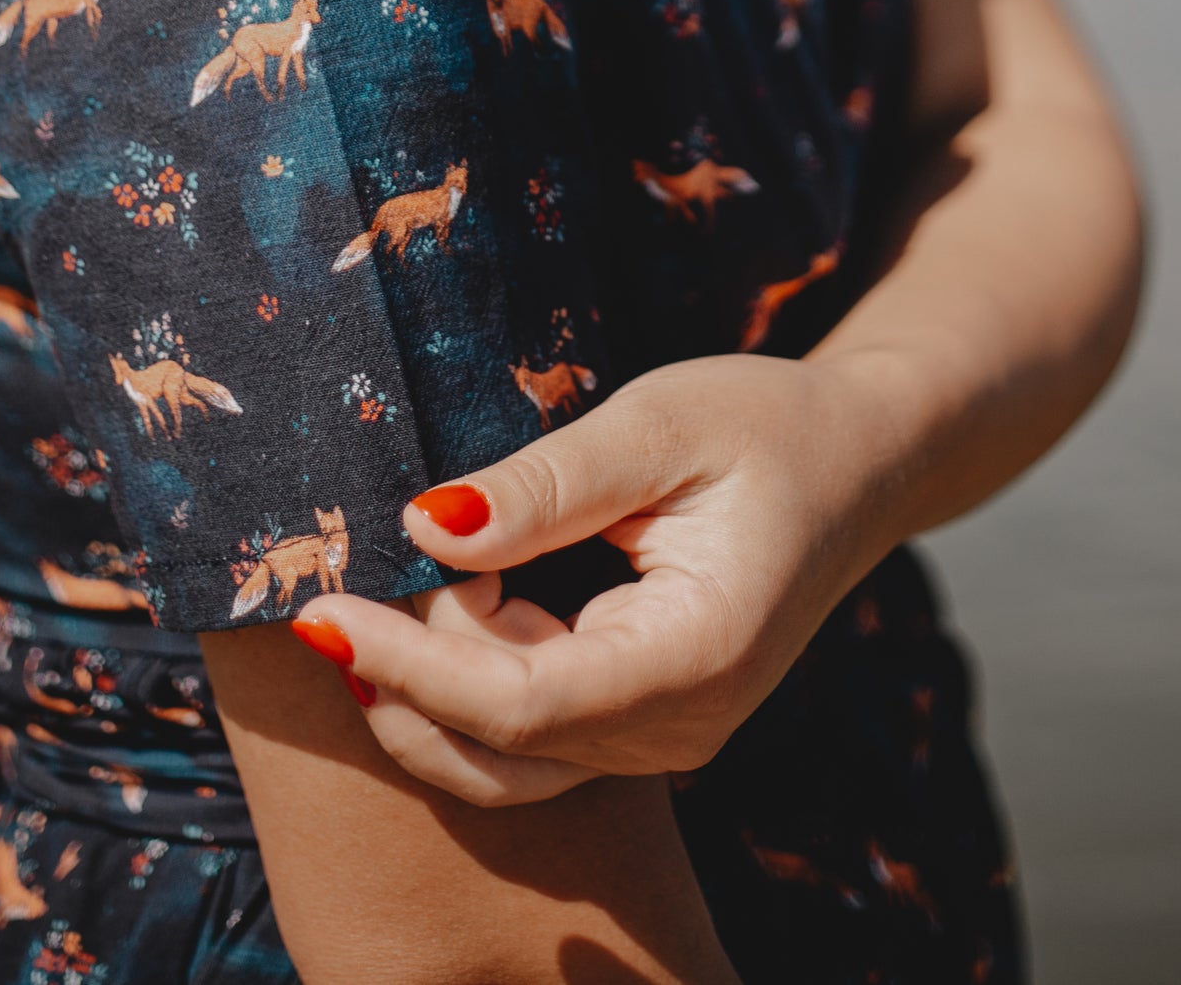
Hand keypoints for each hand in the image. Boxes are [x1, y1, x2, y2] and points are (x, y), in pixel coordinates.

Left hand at [291, 351, 899, 807]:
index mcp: (695, 655)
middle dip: (403, 673)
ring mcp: (663, 738)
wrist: (860, 463)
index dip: (408, 665)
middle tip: (349, 573)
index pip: (518, 702)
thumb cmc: (766, 425)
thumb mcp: (661, 422)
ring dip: (425, 688)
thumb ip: (548, 481)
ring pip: (502, 760)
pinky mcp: (640, 723)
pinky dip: (466, 682)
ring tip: (384, 587)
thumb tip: (427, 526)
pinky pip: (529, 735)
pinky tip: (448, 598)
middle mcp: (678, 725)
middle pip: (497, 745)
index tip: (319, 609)